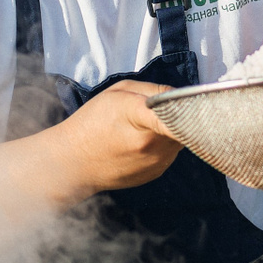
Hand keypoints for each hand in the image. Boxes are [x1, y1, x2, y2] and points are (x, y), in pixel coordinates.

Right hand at [58, 79, 181, 190]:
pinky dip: (164, 143)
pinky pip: (171, 151)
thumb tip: (180, 95)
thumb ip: (153, 89)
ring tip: (146, 125)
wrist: (72, 163)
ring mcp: (157, 162)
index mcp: (141, 119)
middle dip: (180, 113)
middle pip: (186, 123)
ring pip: (181, 138)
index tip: (190, 98)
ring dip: (172, 129)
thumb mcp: (118, 92)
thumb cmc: (91, 123)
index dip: (189, 103)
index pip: (180, 111)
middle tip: (164, 107)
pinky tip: (142, 141)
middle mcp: (153, 145)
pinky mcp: (156, 173)